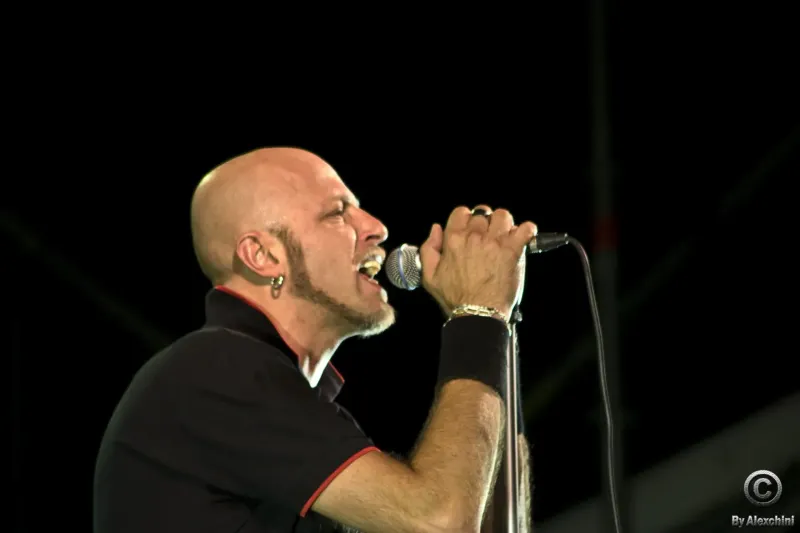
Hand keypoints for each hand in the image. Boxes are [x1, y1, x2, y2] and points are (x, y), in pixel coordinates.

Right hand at [419, 205, 536, 318]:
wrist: (477, 314)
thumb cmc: (456, 299)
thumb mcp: (430, 276)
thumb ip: (429, 249)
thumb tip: (435, 229)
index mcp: (453, 240)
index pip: (461, 212)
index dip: (467, 218)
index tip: (471, 228)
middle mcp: (474, 237)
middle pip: (483, 213)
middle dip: (486, 223)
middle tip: (488, 238)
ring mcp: (495, 242)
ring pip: (503, 216)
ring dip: (505, 224)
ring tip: (504, 237)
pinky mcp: (513, 250)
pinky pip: (525, 229)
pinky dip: (527, 231)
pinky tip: (523, 237)